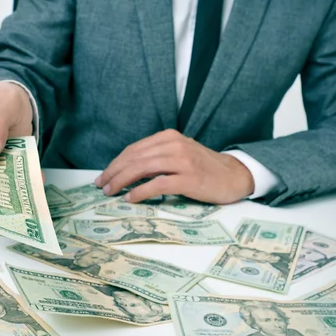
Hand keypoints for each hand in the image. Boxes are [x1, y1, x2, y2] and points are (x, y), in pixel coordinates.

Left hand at [95, 129, 254, 203]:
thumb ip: (157, 157)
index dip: (115, 163)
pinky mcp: (190, 178)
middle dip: (113, 172)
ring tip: (111, 192)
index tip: (103, 176)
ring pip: (143, 168)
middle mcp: (174, 145)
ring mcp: (183, 161)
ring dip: (122, 181)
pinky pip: (158, 184)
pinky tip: (130, 198)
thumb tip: (126, 170)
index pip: (134, 149)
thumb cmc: (203, 168)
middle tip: (101, 185)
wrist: (234, 175)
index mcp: (169, 137)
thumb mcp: (179, 154)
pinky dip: (141, 191)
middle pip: (135, 158)